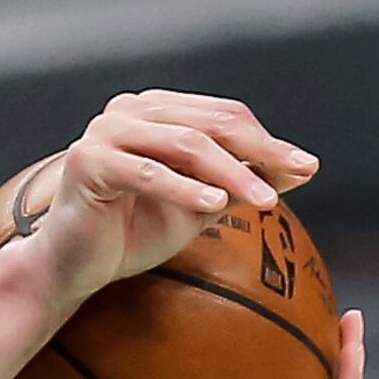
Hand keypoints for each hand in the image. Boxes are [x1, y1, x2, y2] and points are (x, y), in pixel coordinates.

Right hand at [21, 93, 318, 306]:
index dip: (266, 141)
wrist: (73, 268)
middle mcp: (129, 110)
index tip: (305, 168)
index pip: (222, 115)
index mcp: (155, 110)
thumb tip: (303, 168)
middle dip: (258, 152)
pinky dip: (185, 188)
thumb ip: (242, 180)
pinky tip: (215, 203)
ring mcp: (105, 131)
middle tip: (295, 177)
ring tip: (263, 202)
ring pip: (185, 144)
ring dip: (230, 174)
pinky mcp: (87, 160)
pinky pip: (148, 172)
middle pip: (209, 124)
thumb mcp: (200, 203)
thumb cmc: (130, 234)